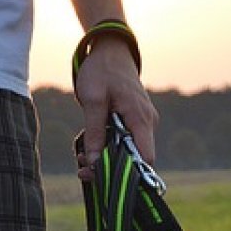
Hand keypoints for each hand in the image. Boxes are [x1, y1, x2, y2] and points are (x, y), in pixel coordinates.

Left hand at [74, 35, 157, 179]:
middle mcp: (147, 123)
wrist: (111, 51)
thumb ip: (95, 132)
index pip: (146, 157)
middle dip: (111, 167)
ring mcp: (143, 122)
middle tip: (84, 170)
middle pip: (137, 157)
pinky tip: (92, 144)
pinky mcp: (136, 121)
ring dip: (107, 156)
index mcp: (140, 118)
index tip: (108, 179)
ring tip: (83, 156)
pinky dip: (109, 146)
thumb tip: (95, 162)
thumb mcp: (92, 100)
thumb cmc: (101, 71)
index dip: (133, 173)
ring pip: (130, 150)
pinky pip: (127, 140)